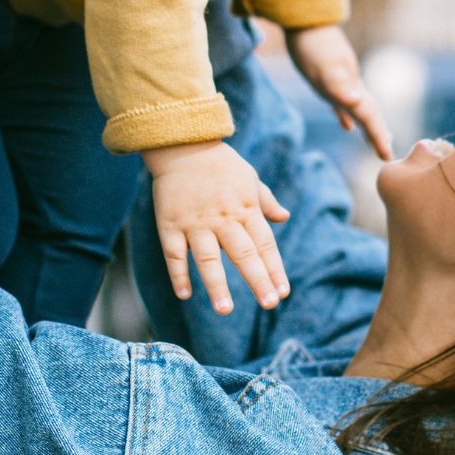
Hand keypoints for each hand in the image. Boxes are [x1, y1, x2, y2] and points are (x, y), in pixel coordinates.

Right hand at [144, 140, 290, 315]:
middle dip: (257, 280)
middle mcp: (223, 218)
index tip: (283, 292)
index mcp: (245, 208)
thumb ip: (266, 201)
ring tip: (225, 310)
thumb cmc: (221, 164)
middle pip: (243, 253)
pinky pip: (174, 253)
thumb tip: (284, 218)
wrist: (183, 144)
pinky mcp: (170, 223)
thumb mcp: (249, 178)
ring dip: (217, 285)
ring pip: (207, 259)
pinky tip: (184, 295)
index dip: (274, 269)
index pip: (264, 244)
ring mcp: (195, 223)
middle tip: (269, 304)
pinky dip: (178, 274)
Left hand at [286, 25, 392, 159]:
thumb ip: (340, 85)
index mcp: (351, 86)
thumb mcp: (323, 66)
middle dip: (378, 134)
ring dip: (368, 125)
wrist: (306, 18)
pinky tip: (346, 125)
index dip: (378, 135)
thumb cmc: (312, 44)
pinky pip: (342, 101)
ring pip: (360, 107)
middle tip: (386, 155)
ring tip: (376, 141)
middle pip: (369, 112)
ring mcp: (342, 79)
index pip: (369, 115)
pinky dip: (346, 114)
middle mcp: (351, 84)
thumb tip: (357, 102)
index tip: (386, 155)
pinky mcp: (329, 76)